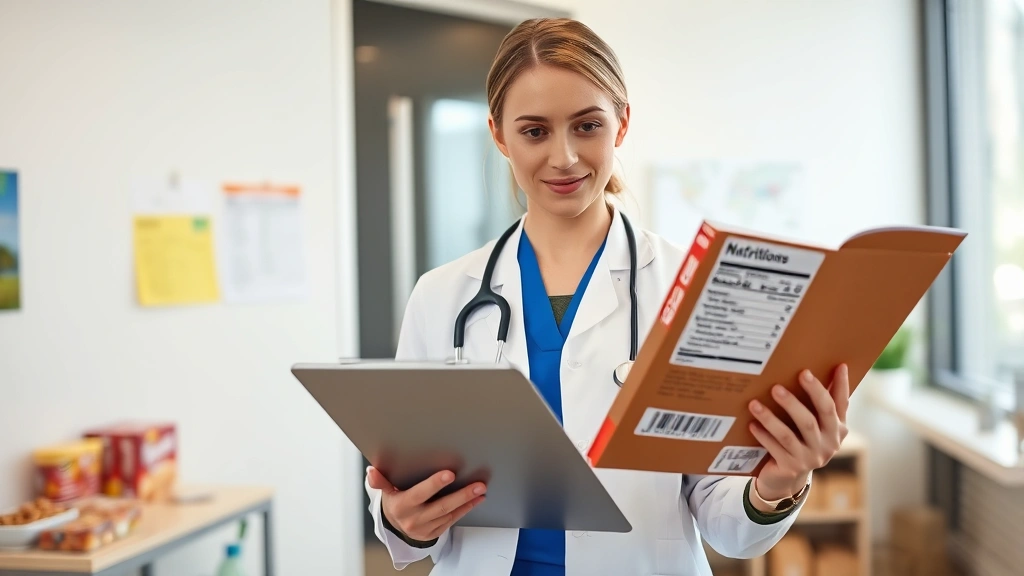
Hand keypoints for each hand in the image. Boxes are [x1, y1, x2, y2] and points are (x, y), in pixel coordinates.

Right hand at [367, 467, 486, 542]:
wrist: (396, 525)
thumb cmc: (395, 501)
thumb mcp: (386, 491)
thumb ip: (381, 481)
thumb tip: (371, 471)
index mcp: (401, 506)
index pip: (419, 494)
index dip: (434, 484)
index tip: (449, 474)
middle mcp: (413, 519)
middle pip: (440, 506)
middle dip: (461, 495)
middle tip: (477, 484)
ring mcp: (425, 528)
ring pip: (449, 514)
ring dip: (467, 501)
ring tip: (480, 490)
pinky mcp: (434, 533)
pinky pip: (452, 520)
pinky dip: (465, 509)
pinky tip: (476, 500)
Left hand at [747, 363, 850, 501]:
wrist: (789, 477)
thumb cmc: (805, 440)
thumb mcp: (821, 423)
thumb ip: (830, 400)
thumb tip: (840, 366)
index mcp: (837, 429)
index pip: (835, 405)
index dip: (835, 386)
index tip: (821, 368)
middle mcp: (828, 445)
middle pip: (812, 419)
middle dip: (795, 401)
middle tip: (777, 387)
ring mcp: (809, 458)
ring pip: (788, 435)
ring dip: (770, 418)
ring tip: (754, 404)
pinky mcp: (791, 467)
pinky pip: (774, 448)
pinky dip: (763, 435)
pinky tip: (752, 424)